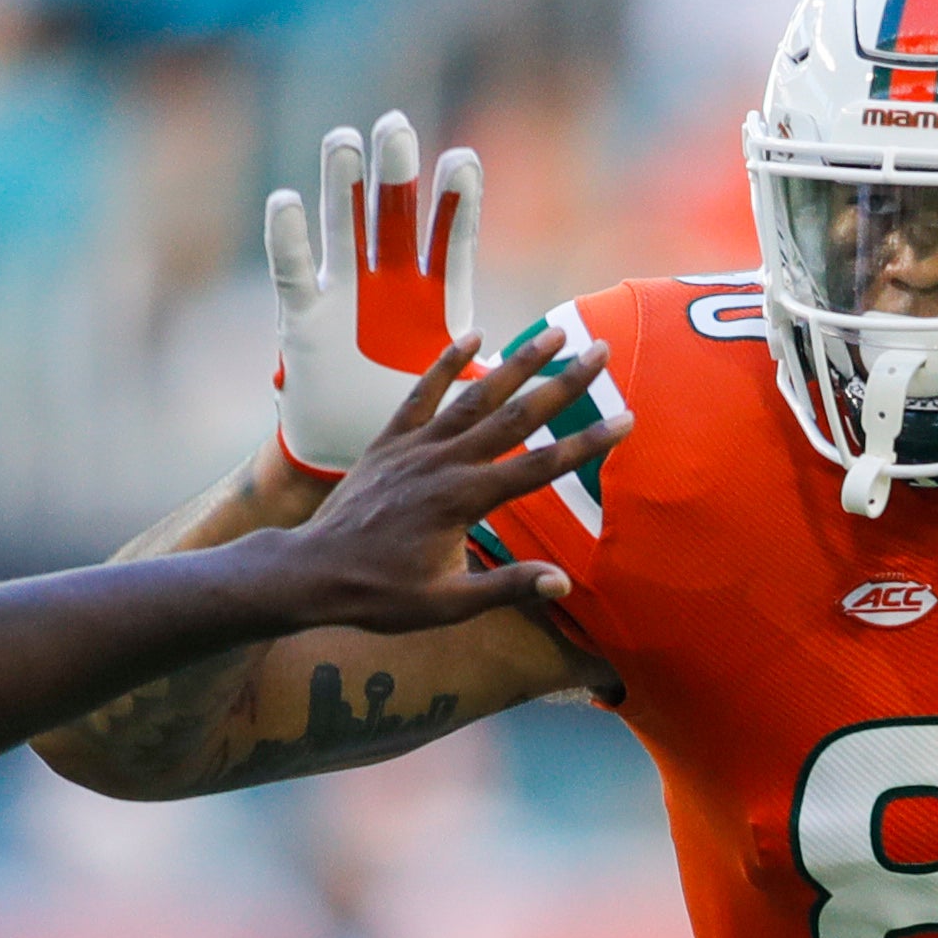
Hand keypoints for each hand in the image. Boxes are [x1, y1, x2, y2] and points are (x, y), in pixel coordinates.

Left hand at [251, 322, 617, 633]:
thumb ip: (506, 587)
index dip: (587, 444)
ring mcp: (416, 447)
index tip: (625, 420)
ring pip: (476, 395)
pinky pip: (422, 394)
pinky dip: (447, 364)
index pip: (541, 467)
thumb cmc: (381, 596)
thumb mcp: (448, 605)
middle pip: (516, 416)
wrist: (312, 572)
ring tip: (554, 333)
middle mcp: (444, 463)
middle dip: (564, 383)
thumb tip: (562, 583)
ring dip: (517, 362)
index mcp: (465, 501)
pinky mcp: (390, 441)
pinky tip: (475, 337)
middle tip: (601, 352)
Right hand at [268, 112, 477, 479]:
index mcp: (435, 303)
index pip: (452, 242)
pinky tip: (286, 201)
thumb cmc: (418, 427)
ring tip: (344, 141)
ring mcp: (344, 296)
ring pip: (343, 231)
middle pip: (394, 220)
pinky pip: (294, 275)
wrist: (350, 460)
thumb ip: (511, 378)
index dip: (456, 206)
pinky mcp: (304, 319)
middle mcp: (390, 288)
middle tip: (394, 125)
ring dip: (342, 188)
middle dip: (395, 176)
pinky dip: (289, 240)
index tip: (462, 161)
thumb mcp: (471, 400)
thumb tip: (566, 360)